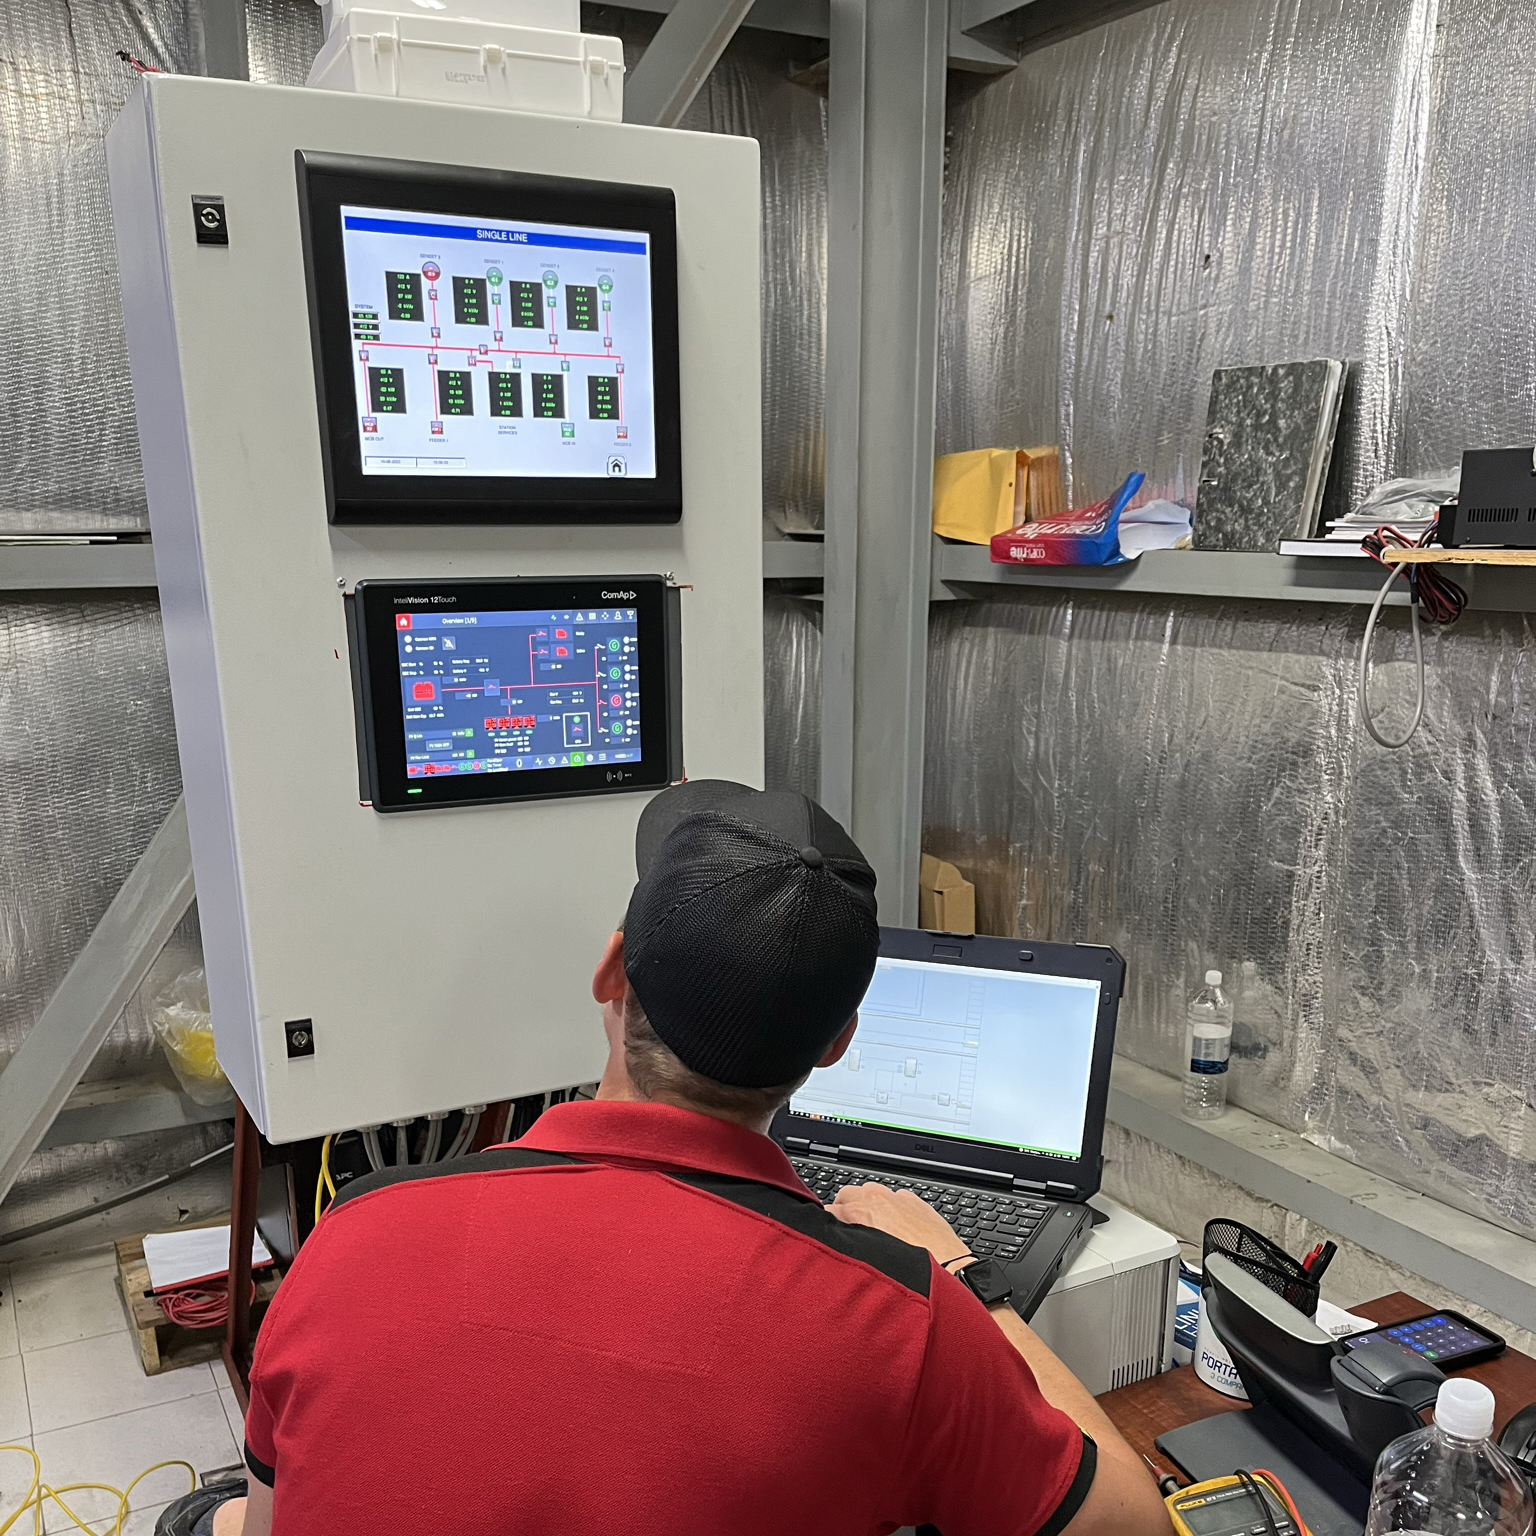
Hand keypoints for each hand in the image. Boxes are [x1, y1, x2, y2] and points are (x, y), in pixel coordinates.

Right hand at [829, 1182, 970, 1264]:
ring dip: (864, 1203)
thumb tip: (840, 1249)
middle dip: (841, 1207)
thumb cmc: (913, 1272)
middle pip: (846, 1193)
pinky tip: (893, 1222)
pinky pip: (894, 1196)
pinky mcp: (915, 1201)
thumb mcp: (870, 1260)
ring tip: (867, 1224)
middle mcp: (878, 1199)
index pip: (829, 1210)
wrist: (948, 1267)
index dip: (824, 1223)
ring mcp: (897, 1198)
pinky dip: (889, 1205)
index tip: (825, 1234)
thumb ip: (850, 1247)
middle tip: (843, 1227)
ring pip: (870, 1191)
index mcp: (861, 1211)